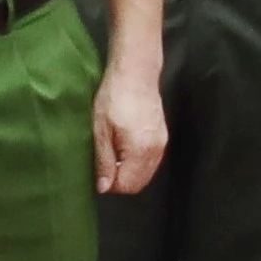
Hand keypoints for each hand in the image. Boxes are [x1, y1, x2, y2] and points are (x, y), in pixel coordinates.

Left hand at [92, 53, 172, 195]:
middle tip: (104, 165)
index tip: (98, 172)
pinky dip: (137, 162)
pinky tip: (123, 147)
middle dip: (121, 180)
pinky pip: (151, 160)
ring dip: (129, 171)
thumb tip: (104, 187)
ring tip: (112, 154)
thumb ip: (104, 161)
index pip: (128, 185)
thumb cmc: (114, 97)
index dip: (110, 184)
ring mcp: (161, 143)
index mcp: (140, 151)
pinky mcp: (162, 135)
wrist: (135, 73)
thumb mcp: (100, 130)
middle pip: (140, 183)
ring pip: (146, 172)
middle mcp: (156, 150)